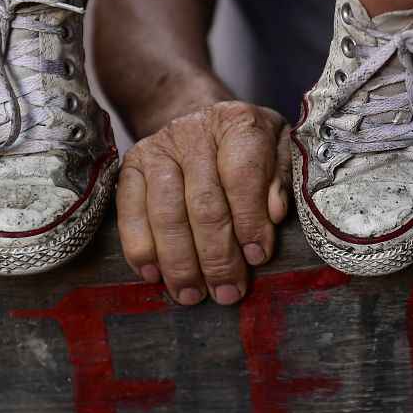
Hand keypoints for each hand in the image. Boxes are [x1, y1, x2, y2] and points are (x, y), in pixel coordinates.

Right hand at [117, 101, 291, 305]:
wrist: (199, 117)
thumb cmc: (249, 145)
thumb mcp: (279, 150)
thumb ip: (282, 179)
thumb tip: (275, 214)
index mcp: (238, 123)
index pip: (242, 178)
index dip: (250, 222)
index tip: (258, 257)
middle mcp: (194, 132)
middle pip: (204, 204)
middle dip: (217, 256)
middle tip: (228, 292)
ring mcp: (158, 148)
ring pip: (166, 214)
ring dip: (180, 262)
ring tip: (193, 294)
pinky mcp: (131, 166)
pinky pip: (130, 212)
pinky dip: (140, 248)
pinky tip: (155, 275)